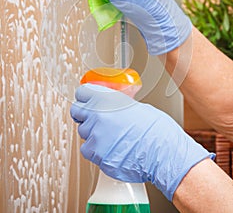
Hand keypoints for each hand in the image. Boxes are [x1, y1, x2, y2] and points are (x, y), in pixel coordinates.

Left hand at [70, 83, 213, 200]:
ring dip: (92, 133)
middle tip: (94, 119)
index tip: (86, 101)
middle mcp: (97, 114)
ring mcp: (95, 134)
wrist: (161, 151)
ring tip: (110, 137)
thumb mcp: (134, 106)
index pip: (82, 93)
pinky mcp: (95, 153)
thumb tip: (110, 107)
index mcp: (106, 99)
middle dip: (84, 115)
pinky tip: (110, 149)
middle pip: (77, 111)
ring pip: (83, 132)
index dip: (84, 98)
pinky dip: (95, 150)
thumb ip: (115, 105)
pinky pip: (87, 150)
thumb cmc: (154, 128)